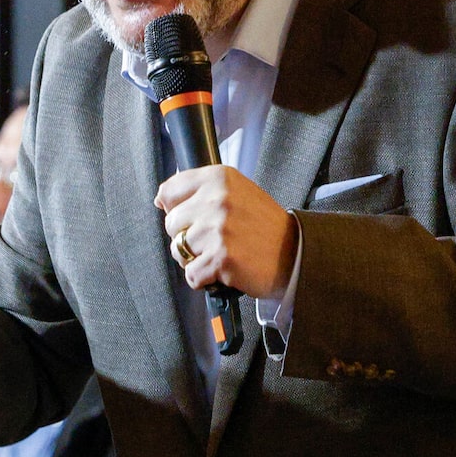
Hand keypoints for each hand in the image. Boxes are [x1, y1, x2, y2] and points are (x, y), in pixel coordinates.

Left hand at [155, 166, 297, 299]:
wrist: (295, 253)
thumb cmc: (262, 225)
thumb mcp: (235, 192)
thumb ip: (200, 191)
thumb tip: (160, 200)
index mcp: (218, 178)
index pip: (168, 192)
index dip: (177, 210)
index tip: (194, 217)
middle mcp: (217, 199)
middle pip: (171, 224)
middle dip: (187, 236)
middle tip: (216, 239)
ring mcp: (218, 228)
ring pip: (178, 250)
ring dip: (196, 258)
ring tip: (222, 253)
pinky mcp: (221, 257)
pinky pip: (192, 275)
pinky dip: (204, 278)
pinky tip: (224, 269)